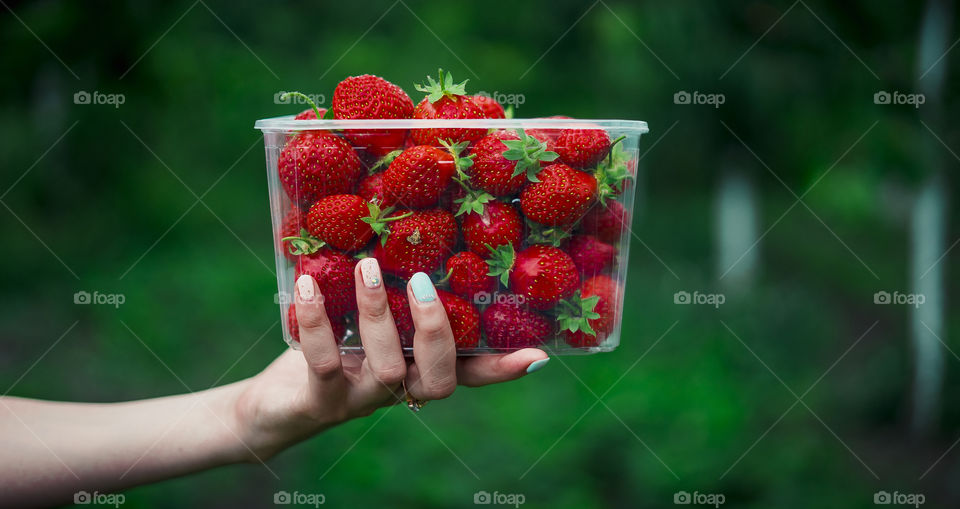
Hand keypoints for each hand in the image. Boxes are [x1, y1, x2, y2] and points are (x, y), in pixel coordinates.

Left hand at [234, 258, 548, 459]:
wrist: (272, 404)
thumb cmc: (330, 348)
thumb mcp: (366, 321)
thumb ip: (392, 293)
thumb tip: (413, 230)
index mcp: (416, 368)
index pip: (471, 372)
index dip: (504, 368)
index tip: (538, 355)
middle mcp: (398, 389)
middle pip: (440, 380)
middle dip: (437, 331)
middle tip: (424, 283)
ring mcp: (361, 400)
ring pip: (387, 370)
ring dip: (378, 314)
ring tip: (369, 267)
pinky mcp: (320, 400)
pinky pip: (326, 362)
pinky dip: (318, 321)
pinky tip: (310, 284)